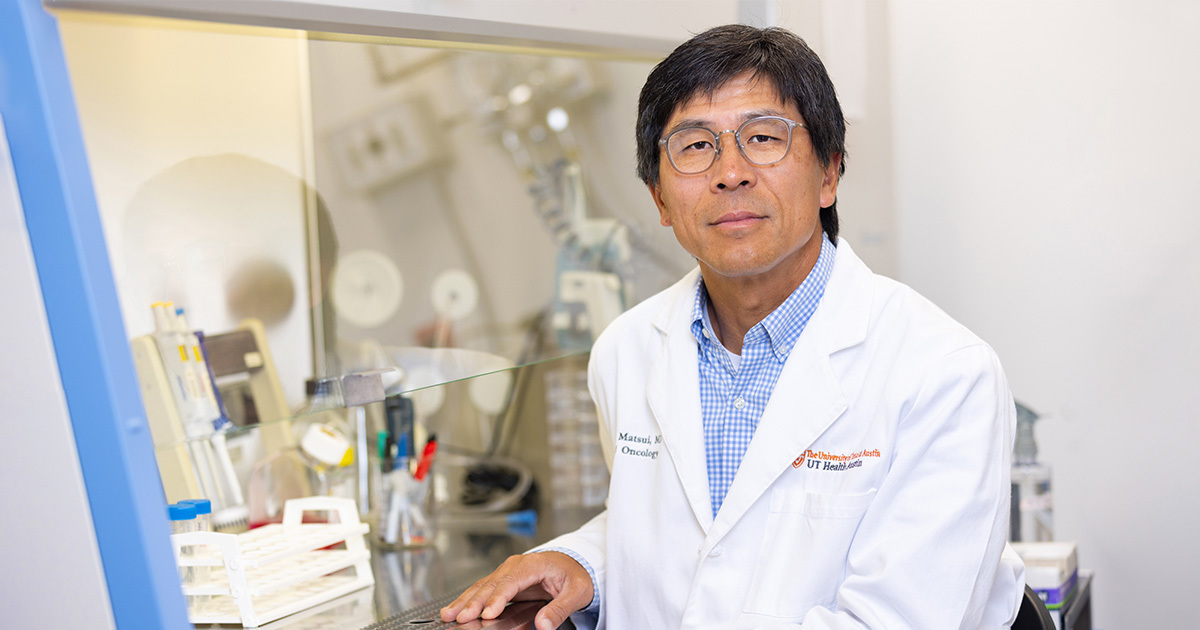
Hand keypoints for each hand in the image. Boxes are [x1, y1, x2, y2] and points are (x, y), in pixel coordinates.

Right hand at [440, 551, 593, 629]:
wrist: (575, 564)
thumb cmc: (576, 575)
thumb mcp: (577, 592)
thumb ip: (560, 608)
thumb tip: (544, 624)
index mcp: (534, 564)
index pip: (511, 581)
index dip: (498, 598)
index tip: (487, 614)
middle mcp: (517, 565)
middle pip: (492, 584)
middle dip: (474, 601)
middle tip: (460, 617)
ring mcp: (508, 572)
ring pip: (483, 586)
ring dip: (465, 600)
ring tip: (449, 614)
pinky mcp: (504, 580)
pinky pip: (484, 589)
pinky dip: (469, 599)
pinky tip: (457, 608)